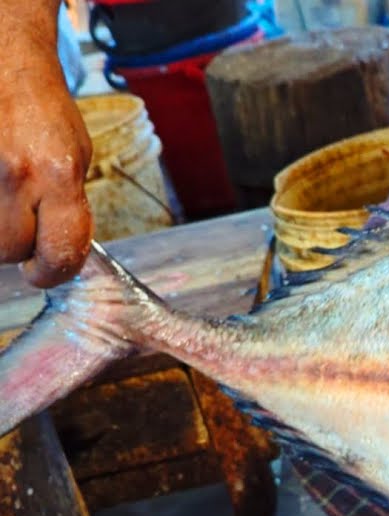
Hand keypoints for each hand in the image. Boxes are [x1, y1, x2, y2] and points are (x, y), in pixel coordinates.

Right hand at [0, 55, 92, 287]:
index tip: (45, 270)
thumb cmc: (42, 112)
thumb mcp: (76, 158)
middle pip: (7, 250)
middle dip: (16, 244)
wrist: (5, 65)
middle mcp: (15, 174)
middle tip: (21, 219)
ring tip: (4, 196)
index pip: (60, 251)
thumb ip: (69, 205)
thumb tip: (60, 249)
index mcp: (58, 174)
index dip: (54, 271)